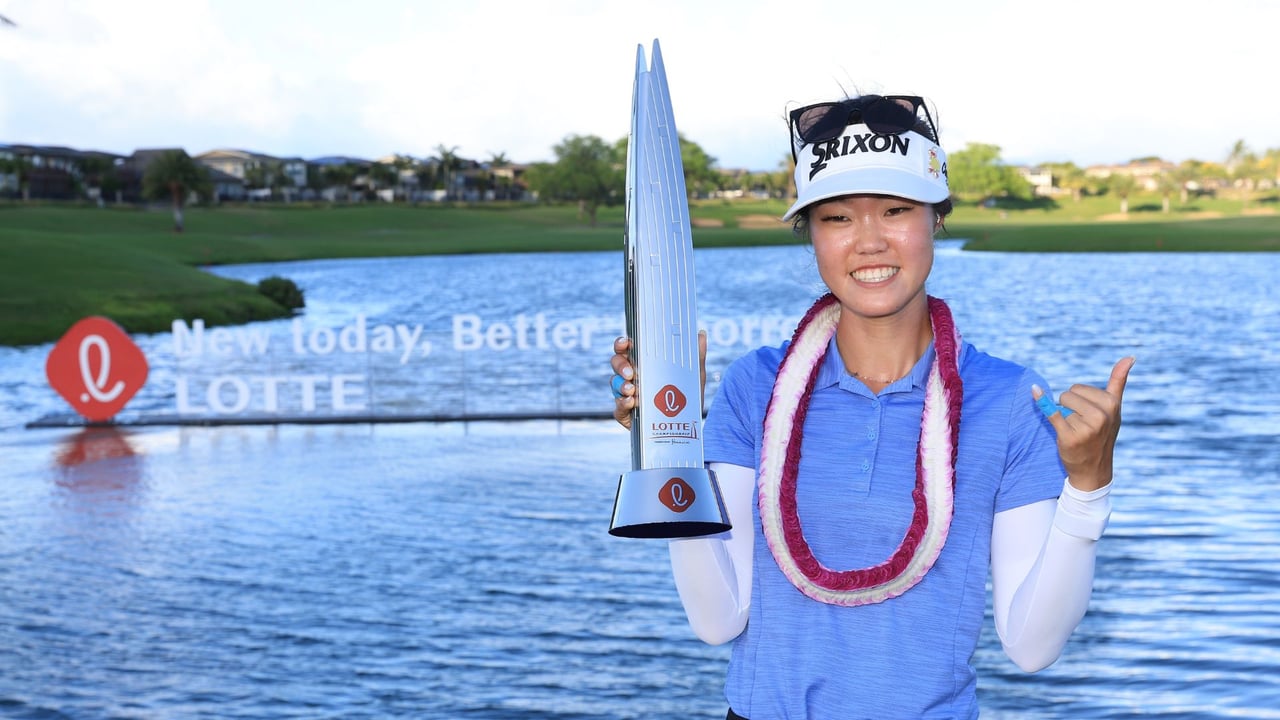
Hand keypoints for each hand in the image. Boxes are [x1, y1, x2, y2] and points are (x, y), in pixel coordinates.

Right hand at [610, 331, 706, 430]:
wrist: (685, 428)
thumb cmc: (686, 399)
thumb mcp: (694, 376)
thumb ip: (697, 356)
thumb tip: (702, 334)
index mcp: (644, 364)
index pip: (628, 350)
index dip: (622, 344)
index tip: (625, 343)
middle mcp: (633, 377)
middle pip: (617, 364)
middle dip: (620, 365)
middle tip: (630, 372)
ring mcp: (627, 395)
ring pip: (615, 384)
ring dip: (621, 385)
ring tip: (632, 389)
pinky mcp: (625, 413)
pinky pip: (618, 406)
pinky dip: (623, 403)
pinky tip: (631, 402)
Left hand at [1033, 356, 1135, 491]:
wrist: (1094, 469)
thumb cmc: (1103, 434)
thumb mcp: (1114, 408)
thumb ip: (1119, 381)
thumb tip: (1130, 356)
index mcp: (1112, 405)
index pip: (1078, 388)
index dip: (1078, 400)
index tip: (1089, 414)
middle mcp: (1102, 415)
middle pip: (1068, 394)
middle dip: (1069, 407)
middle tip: (1080, 425)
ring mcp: (1086, 427)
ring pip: (1060, 405)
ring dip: (1063, 417)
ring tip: (1074, 431)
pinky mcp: (1070, 436)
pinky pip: (1051, 413)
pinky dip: (1041, 402)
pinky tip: (1034, 391)